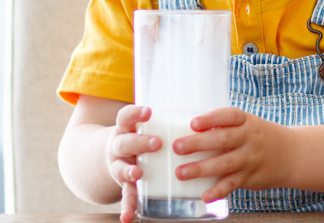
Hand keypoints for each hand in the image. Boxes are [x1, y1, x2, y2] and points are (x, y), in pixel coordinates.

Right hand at [104, 104, 159, 222]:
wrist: (115, 156)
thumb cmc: (142, 136)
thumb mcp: (147, 126)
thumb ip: (169, 122)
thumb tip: (208, 117)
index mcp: (127, 129)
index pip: (126, 117)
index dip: (136, 113)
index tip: (149, 111)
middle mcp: (120, 146)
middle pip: (125, 142)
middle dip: (140, 142)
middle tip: (157, 143)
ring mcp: (119, 166)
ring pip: (121, 168)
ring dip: (129, 171)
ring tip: (138, 173)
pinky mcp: (124, 184)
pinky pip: (126, 195)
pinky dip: (127, 206)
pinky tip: (128, 217)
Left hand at [170, 107, 293, 202]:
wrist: (291, 155)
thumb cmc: (260, 137)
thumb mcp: (249, 124)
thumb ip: (225, 127)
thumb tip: (189, 132)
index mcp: (247, 122)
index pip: (230, 116)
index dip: (211, 119)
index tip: (193, 123)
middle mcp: (249, 139)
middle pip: (223, 140)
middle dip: (198, 143)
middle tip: (177, 147)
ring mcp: (250, 159)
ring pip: (225, 164)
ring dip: (201, 169)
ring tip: (181, 173)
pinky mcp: (250, 177)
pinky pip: (233, 185)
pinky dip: (218, 191)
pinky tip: (205, 195)